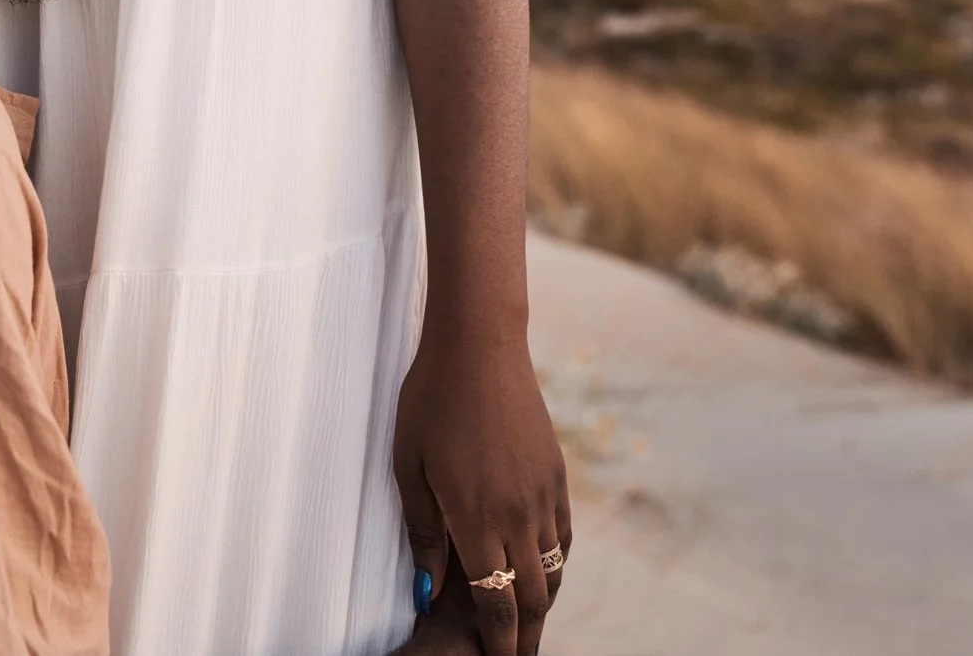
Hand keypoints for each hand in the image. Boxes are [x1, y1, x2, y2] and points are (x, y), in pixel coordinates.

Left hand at [395, 329, 569, 655]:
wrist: (480, 346)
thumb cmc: (431, 402)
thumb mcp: (409, 467)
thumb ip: (422, 532)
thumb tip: (428, 587)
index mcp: (478, 520)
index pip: (496, 602)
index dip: (500, 641)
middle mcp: (518, 515)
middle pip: (533, 597)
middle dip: (525, 637)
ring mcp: (543, 493)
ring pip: (554, 568)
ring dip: (544, 601)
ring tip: (529, 622)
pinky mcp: (556, 472)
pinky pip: (564, 533)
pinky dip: (557, 561)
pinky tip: (544, 567)